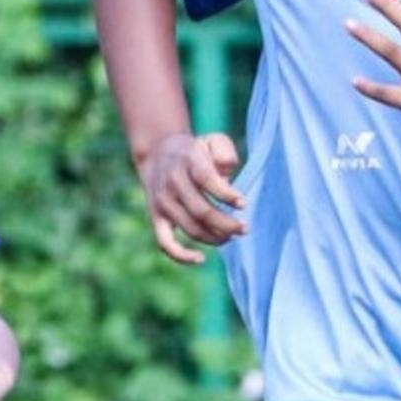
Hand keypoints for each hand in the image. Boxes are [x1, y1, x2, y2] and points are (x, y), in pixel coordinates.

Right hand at [139, 131, 244, 264]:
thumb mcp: (211, 140)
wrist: (158, 154)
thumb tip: (227, 169)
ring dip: (215, 238)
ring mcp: (163, 203)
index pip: (207, 180)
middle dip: (227, 224)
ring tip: (231, 236)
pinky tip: (200, 259)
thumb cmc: (195, 152)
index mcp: (188, 162)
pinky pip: (165, 243)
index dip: (227, 195)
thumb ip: (224, 150)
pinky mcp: (156, 218)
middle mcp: (172, 183)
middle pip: (201, 211)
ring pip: (191, 228)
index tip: (244, 204)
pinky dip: (181, 255)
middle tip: (245, 228)